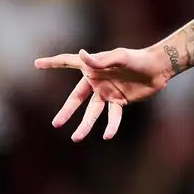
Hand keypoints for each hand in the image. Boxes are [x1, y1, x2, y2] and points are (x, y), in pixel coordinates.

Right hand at [34, 47, 171, 140]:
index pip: (68, 63)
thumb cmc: (138, 58)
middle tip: (56, 124)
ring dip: (85, 125)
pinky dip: (111, 126)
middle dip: (67, 111)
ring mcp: (108, 93)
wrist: (157, 68)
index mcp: (92, 67)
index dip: (53, 63)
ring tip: (75, 138)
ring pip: (93, 112)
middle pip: (77, 98)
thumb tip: (81, 54)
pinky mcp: (120, 101)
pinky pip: (113, 116)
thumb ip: (100, 59)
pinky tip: (106, 135)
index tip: (36, 63)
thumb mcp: (120, 57)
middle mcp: (97, 81)